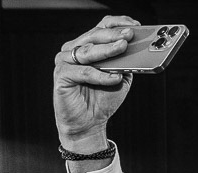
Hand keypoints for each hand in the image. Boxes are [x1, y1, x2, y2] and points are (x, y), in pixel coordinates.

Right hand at [54, 16, 139, 151]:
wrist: (89, 123)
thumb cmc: (102, 99)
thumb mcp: (120, 78)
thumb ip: (125, 64)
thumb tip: (136, 51)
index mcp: (87, 45)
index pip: (101, 27)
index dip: (118, 24)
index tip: (134, 26)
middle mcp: (74, 49)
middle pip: (94, 36)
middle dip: (113, 35)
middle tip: (129, 35)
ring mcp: (65, 61)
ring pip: (88, 51)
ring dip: (107, 50)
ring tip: (123, 47)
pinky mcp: (61, 76)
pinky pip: (84, 73)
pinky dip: (101, 75)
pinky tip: (115, 77)